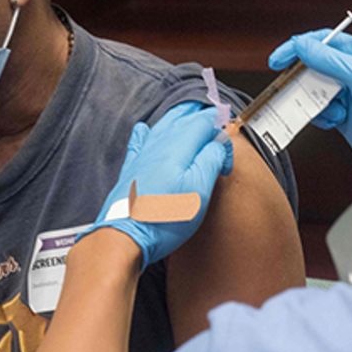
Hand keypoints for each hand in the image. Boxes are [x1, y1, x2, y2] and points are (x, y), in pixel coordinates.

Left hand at [82, 103, 233, 267]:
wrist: (125, 236)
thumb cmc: (164, 218)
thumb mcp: (200, 190)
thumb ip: (212, 160)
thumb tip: (218, 143)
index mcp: (178, 146)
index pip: (204, 122)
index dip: (220, 130)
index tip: (226, 152)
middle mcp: (158, 144)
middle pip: (182, 118)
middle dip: (199, 116)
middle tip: (212, 119)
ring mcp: (142, 156)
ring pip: (161, 126)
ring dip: (177, 119)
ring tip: (187, 115)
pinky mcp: (131, 169)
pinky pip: (139, 141)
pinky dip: (145, 133)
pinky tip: (144, 129)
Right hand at [268, 31, 351, 191]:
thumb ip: (331, 60)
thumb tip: (303, 45)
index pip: (329, 40)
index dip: (301, 46)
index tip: (279, 58)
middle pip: (320, 64)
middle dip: (307, 77)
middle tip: (293, 87)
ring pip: (317, 87)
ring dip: (316, 100)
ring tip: (331, 112)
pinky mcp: (346, 113)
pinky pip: (321, 108)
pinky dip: (322, 115)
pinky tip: (335, 122)